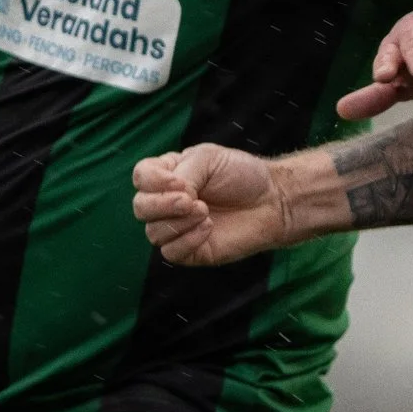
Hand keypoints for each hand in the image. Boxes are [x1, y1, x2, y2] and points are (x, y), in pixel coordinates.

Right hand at [132, 144, 290, 266]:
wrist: (272, 201)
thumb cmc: (242, 175)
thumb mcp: (207, 159)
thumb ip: (181, 174)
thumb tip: (171, 198)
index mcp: (168, 176)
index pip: (140, 178)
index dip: (152, 181)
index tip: (179, 181)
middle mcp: (168, 203)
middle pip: (141, 207)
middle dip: (162, 204)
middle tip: (191, 199)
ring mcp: (177, 228)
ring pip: (153, 232)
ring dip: (178, 222)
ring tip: (205, 212)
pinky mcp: (190, 251)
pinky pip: (170, 252)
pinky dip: (187, 239)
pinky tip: (209, 227)